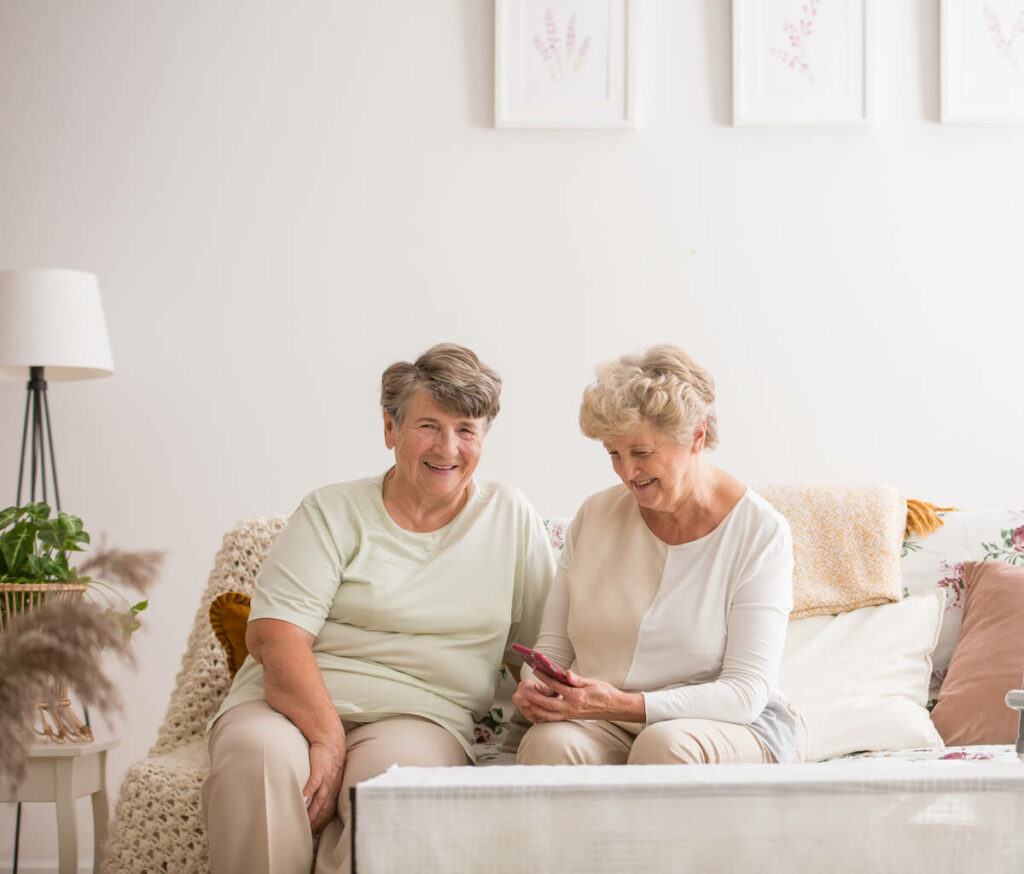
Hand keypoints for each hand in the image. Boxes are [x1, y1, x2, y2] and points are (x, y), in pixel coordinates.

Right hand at [302, 737, 344, 832]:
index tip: (314, 832)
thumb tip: (314, 800)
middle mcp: (332, 787)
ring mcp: (327, 779)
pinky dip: (309, 792)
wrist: (330, 740)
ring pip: (320, 800)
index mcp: (334, 790)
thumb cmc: (327, 759)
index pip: (329, 812)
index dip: (322, 823)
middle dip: (317, 822)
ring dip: (312, 812)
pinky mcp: (320, 770)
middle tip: (306, 832)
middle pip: (325, 809)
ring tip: (304, 822)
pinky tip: (302, 800)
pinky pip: (314, 783)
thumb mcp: (330, 776)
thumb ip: (324, 788)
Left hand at [514, 670, 645, 722]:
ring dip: (536, 708)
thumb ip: (578, 679)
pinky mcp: (571, 717)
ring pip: (549, 714)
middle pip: (548, 704)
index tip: (536, 671)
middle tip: (522, 692)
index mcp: (578, 696)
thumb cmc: (605, 693)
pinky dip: (543, 715)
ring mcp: (571, 714)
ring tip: (525, 702)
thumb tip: (566, 673)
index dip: (545, 678)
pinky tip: (535, 711)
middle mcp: (572, 707)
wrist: (615, 708)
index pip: (557, 686)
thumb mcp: (593, 682)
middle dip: (534, 698)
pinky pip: (554, 718)